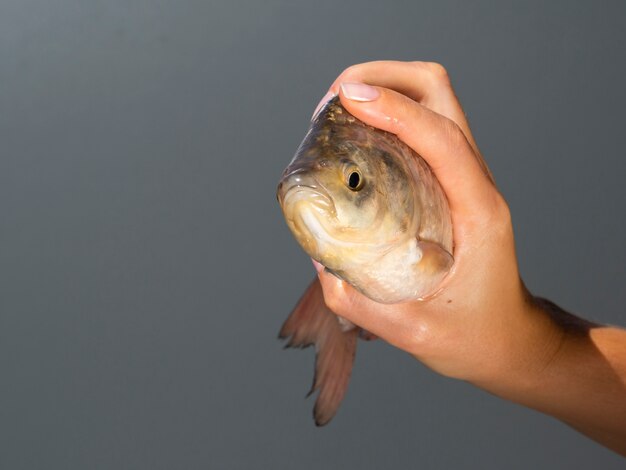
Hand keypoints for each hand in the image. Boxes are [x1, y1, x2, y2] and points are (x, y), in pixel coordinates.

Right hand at [314, 61, 563, 385]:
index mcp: (478, 210)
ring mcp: (464, 176)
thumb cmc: (473, 336)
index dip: (394, 109)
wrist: (509, 339)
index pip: (442, 138)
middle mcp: (475, 181)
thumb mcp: (413, 332)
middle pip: (438, 93)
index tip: (346, 99)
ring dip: (385, 88)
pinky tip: (354, 136)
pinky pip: (421, 126)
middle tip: (335, 100)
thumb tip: (318, 261)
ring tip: (337, 111)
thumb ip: (356, 301)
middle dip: (384, 77)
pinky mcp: (449, 182)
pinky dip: (387, 113)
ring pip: (431, 100)